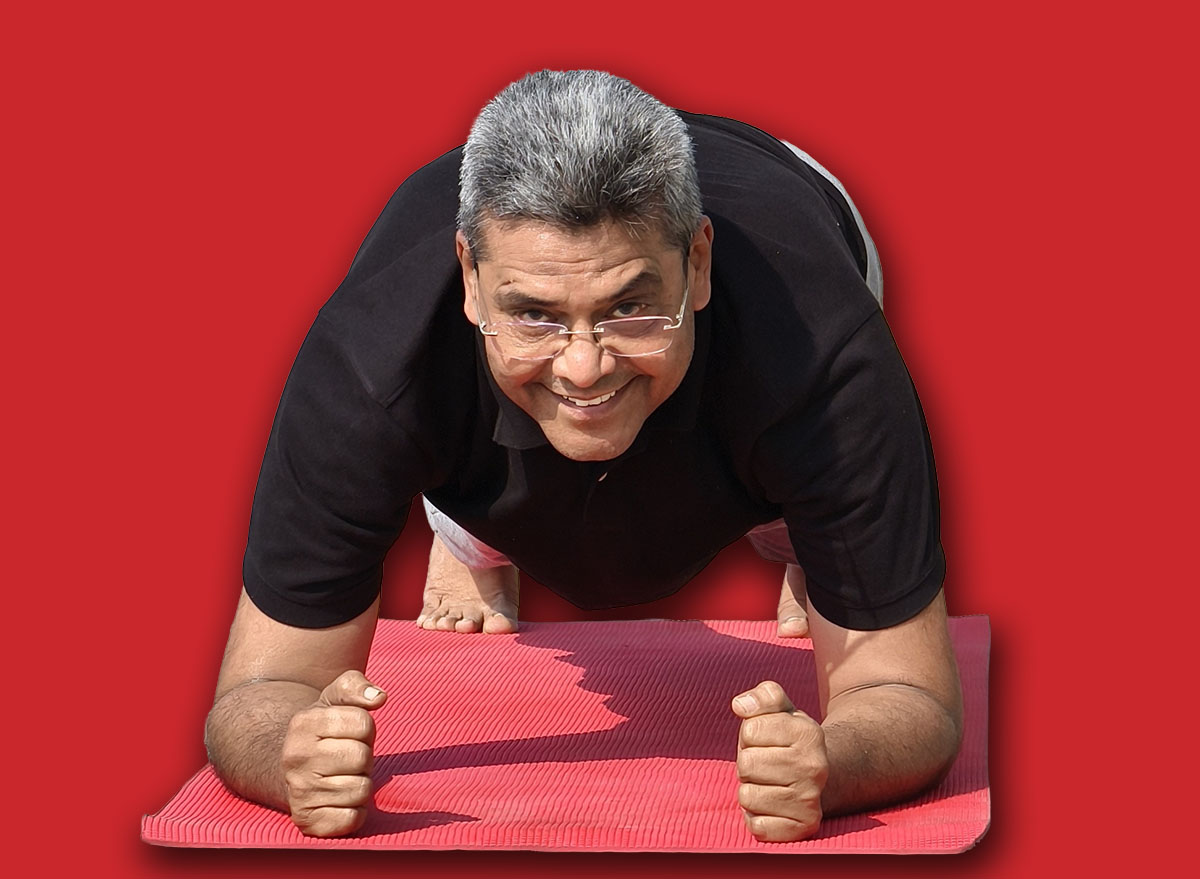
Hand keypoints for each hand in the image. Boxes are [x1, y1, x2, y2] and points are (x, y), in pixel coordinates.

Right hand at [281, 670, 386, 836]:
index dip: (365, 729)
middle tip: (346, 759)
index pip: (364, 723)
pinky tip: (339, 801)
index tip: (348, 734)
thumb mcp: (332, 698)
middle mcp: (295, 758)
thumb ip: (355, 686)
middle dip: (364, 757)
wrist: (288, 770)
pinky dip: (354, 812)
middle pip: (363, 757)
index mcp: (303, 723)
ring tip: (341, 778)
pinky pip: (353, 819)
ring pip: (361, 790)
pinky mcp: (307, 822)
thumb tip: (379, 697)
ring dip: (360, 785)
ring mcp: (298, 792)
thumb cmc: (322, 731)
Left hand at [732, 680, 827, 841]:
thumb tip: (740, 705)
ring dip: (750, 790)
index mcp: (809, 733)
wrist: (820, 778)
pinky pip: (757, 826)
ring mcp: (811, 801)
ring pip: (747, 796)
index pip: (750, 730)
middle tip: (766, 765)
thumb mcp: (780, 710)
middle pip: (746, 764)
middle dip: (749, 763)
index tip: (767, 740)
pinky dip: (756, 818)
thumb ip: (763, 696)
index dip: (751, 734)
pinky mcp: (803, 828)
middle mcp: (815, 768)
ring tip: (770, 785)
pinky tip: (772, 807)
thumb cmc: (786, 740)